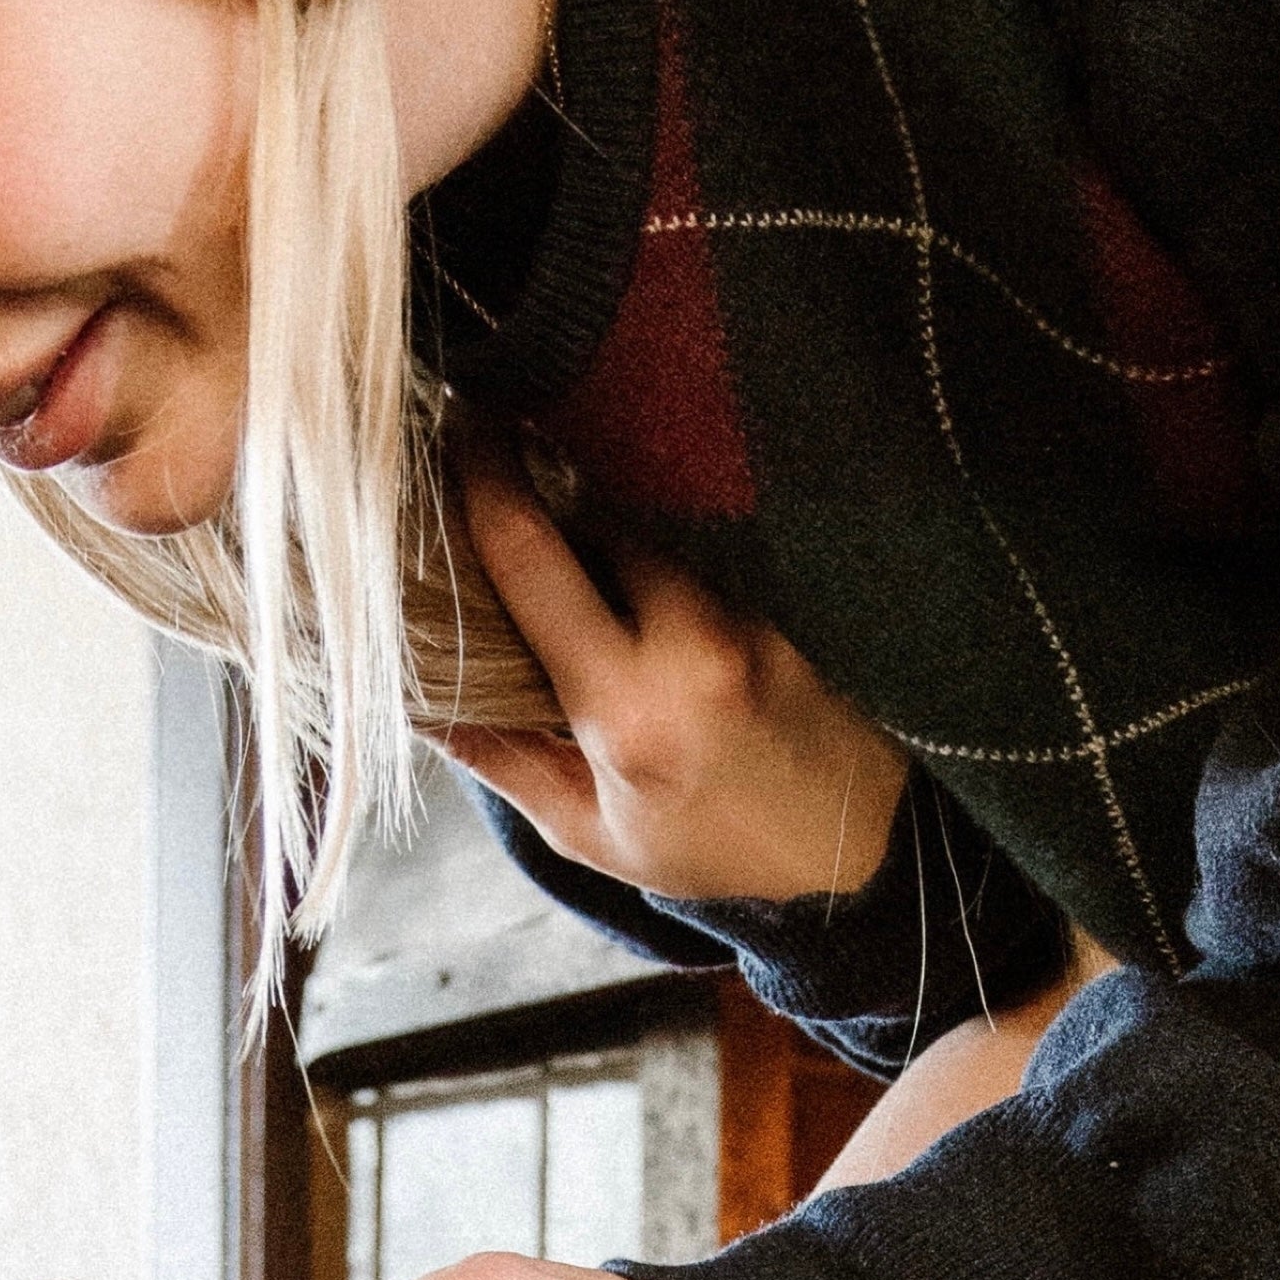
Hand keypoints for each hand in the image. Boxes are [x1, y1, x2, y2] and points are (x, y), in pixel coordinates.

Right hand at [443, 449, 911, 906]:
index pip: (533, 557)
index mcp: (626, 708)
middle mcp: (688, 643)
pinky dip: (649, 578)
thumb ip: (506, 763)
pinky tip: (641, 616)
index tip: (456, 429)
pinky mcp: (772, 601)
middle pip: (584, 529)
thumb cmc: (716, 850)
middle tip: (503, 534)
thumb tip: (422, 702)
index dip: (484, 480)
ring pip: (641, 544)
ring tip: (582, 605)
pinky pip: (686, 566)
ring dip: (598, 556)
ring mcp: (738, 615)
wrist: (857, 845)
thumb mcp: (593, 833)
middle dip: (539, 522)